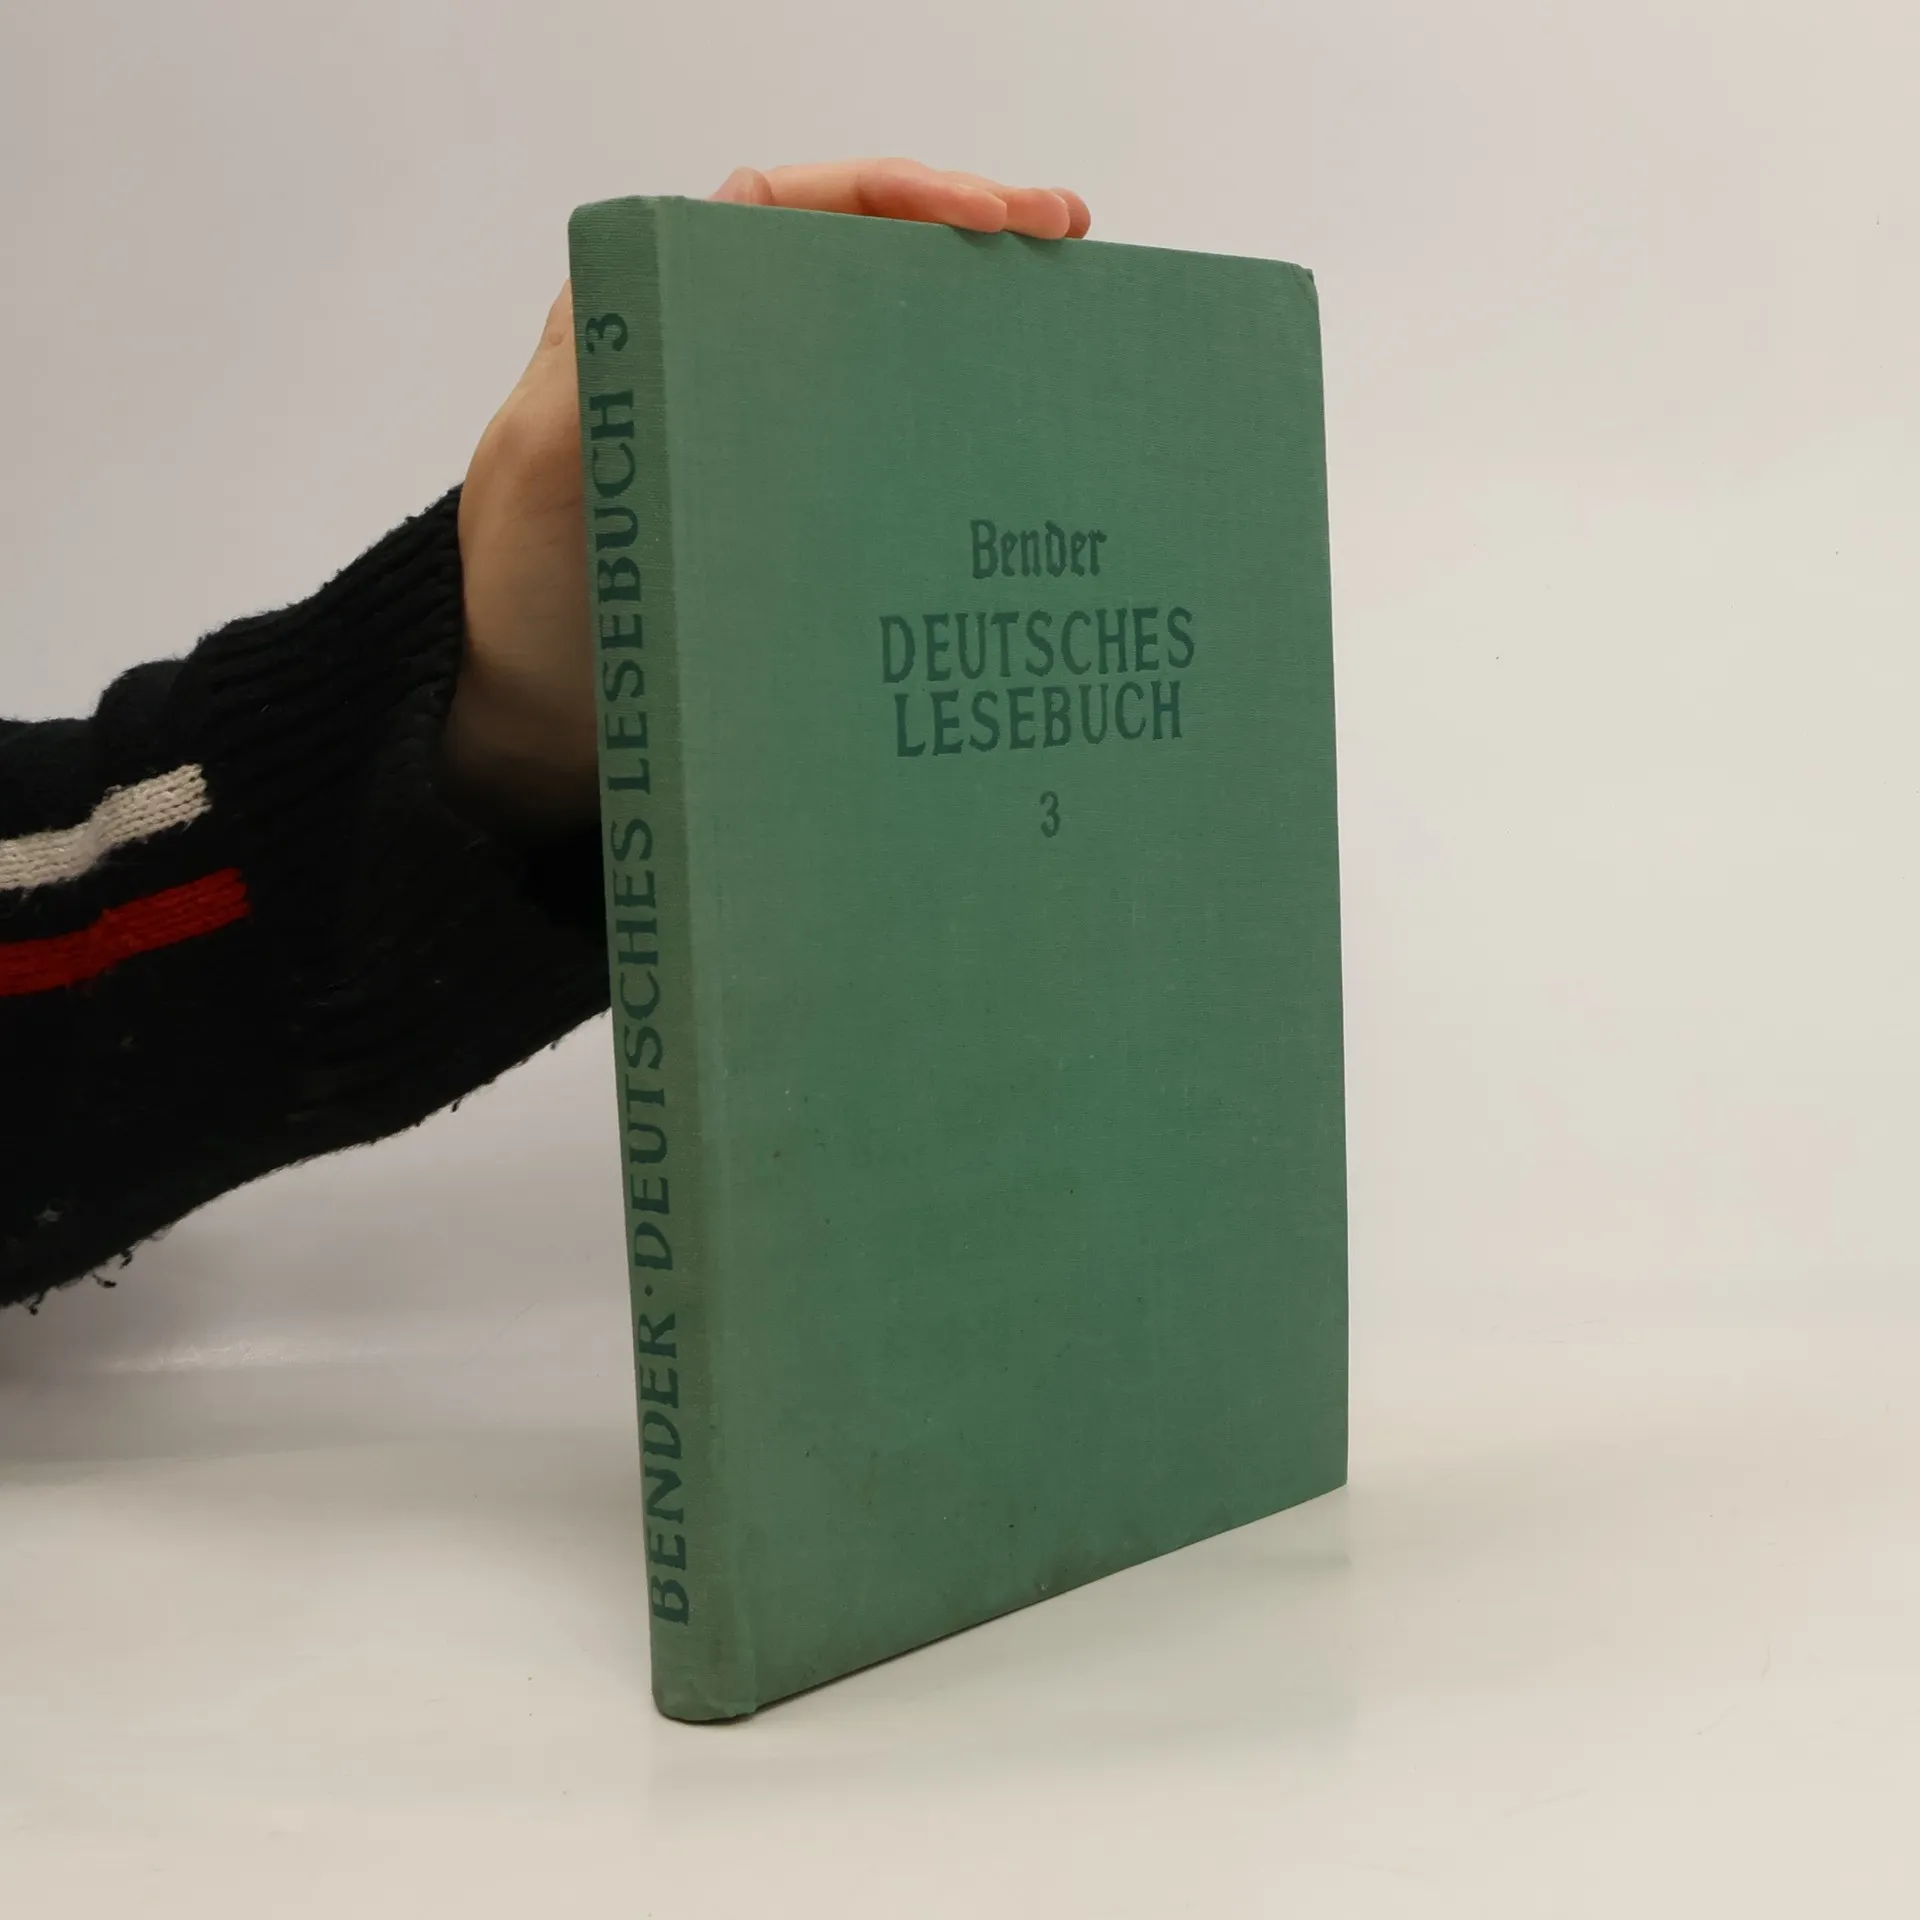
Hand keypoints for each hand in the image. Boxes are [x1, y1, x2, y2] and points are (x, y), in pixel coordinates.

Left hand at [443, 160, 1091, 834]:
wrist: (537, 729)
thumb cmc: (526, 596)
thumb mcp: (550, 457)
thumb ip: (618, 336)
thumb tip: (732, 201)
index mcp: (667, 317)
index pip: (799, 210)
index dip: (898, 196)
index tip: (985, 218)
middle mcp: (730, 364)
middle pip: (865, 269)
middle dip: (971, 244)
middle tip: (1068, 243)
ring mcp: (774, 445)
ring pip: (889, 357)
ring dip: (980, 336)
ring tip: (1078, 328)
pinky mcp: (801, 525)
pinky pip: (889, 458)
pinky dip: (958, 442)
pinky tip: (1025, 457)